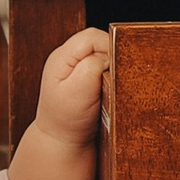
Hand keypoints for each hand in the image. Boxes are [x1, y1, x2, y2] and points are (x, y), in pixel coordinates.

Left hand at [32, 27, 111, 145]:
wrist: (61, 142)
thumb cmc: (66, 121)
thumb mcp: (77, 93)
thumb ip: (91, 68)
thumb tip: (107, 55)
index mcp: (61, 58)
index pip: (90, 37)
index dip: (109, 46)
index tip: (118, 66)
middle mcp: (67, 59)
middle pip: (97, 42)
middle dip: (111, 56)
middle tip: (115, 77)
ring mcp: (74, 68)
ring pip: (101, 54)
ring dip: (111, 66)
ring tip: (110, 85)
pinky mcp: (83, 78)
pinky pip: (102, 67)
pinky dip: (109, 75)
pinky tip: (109, 89)